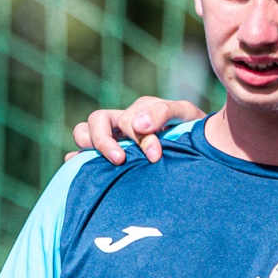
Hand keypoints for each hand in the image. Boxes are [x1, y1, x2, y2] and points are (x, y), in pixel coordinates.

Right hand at [70, 96, 207, 163]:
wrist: (201, 150)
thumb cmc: (192, 131)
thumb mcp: (184, 113)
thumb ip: (163, 111)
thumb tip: (137, 125)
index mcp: (139, 111)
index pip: (128, 120)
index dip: (139, 137)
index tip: (154, 155)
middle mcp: (121, 123)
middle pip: (97, 120)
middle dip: (104, 140)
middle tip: (120, 160)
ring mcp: (112, 140)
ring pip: (84, 132)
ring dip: (88, 144)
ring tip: (101, 162)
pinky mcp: (107, 159)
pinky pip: (82, 155)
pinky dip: (76, 159)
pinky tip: (76, 166)